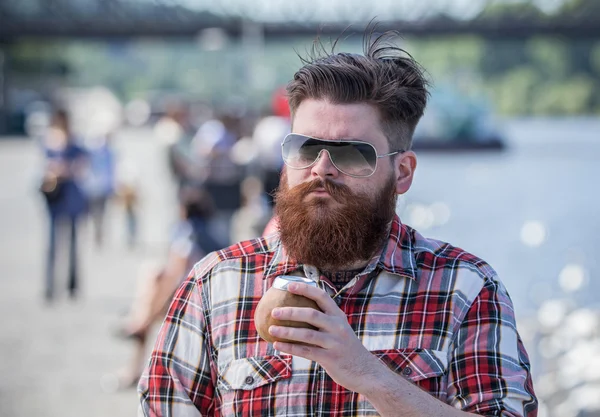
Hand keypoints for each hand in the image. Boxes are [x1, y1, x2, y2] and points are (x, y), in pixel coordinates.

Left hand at [269, 282, 383, 393]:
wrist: (365, 371)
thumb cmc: (346, 348)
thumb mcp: (339, 329)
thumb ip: (324, 320)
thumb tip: (297, 311)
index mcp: (338, 316)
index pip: (321, 296)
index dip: (305, 289)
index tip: (289, 285)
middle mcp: (337, 327)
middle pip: (311, 314)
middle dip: (291, 311)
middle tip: (274, 311)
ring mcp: (334, 342)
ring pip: (306, 334)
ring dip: (286, 331)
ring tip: (271, 329)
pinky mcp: (330, 358)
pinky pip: (306, 351)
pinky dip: (290, 348)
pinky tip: (277, 345)